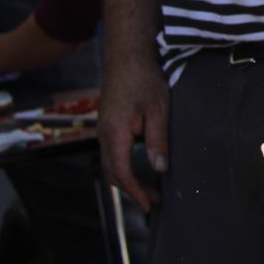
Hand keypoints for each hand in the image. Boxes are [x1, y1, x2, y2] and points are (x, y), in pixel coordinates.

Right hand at [98, 58, 169, 212]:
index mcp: (114, 134)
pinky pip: (112, 153)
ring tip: (150, 188)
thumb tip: (160, 169)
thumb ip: (158, 141)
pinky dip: (124, 166)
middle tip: (153, 200)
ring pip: (110, 164)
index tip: (148, 204)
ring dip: (128, 179)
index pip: (122, 173)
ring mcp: (103, 130)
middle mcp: (104, 135)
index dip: (135, 191)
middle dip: (132, 190)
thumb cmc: (144, 81)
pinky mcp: (108, 125)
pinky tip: (140, 166)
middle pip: (112, 173)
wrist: (127, 58)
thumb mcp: (158, 111)